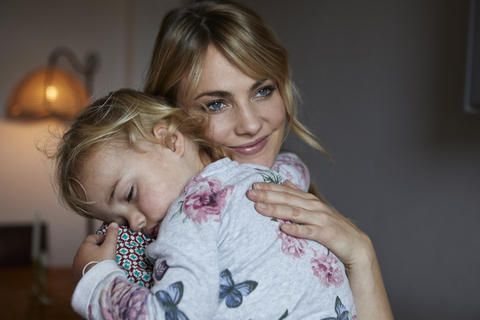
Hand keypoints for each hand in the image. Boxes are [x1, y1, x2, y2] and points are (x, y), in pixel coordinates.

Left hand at [72, 222, 118, 283]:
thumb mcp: (110, 246)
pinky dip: (90, 268)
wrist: (96, 283)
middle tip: (108, 252)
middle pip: (89, 248)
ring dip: (94, 259)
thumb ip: (112, 234)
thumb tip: (113, 223)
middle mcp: (78, 255)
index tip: (109, 242)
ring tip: (103, 263)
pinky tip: (98, 272)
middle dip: (98, 249)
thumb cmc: (103, 262)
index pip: (93, 237)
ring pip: (86, 259)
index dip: (102, 238)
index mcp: (85, 246)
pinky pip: (84, 269)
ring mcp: (76, 267)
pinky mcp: (77, 277)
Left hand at [246, 180, 373, 269]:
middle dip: (267, 195)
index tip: (253, 185)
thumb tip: (285, 180)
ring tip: (259, 207)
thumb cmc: (331, 227)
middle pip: (287, 199)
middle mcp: (314, 207)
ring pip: (294, 213)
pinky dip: (295, 230)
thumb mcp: (315, 209)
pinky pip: (308, 231)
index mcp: (309, 200)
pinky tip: (282, 228)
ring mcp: (320, 219)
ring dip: (276, 209)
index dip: (270, 187)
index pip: (286, 191)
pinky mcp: (326, 234)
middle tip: (250, 193)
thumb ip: (299, 195)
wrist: (355, 244)